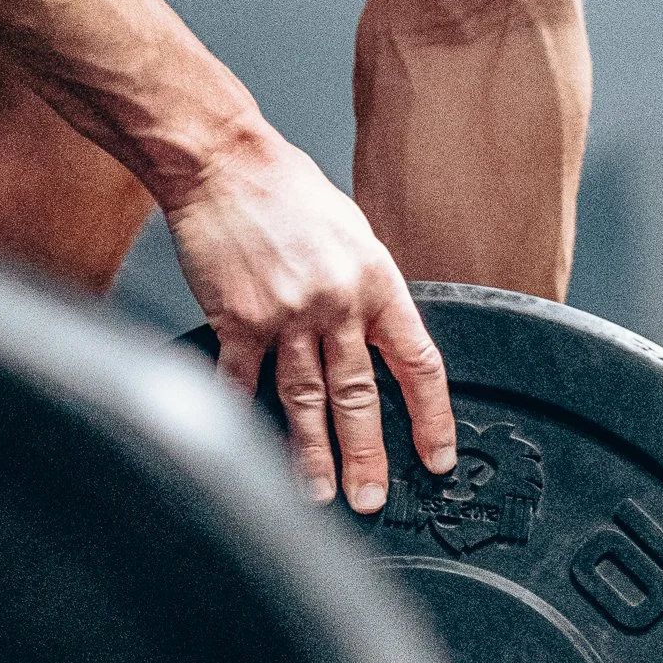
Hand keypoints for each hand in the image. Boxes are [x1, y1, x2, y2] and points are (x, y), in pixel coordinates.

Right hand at [161, 125, 455, 511]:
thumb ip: (367, 288)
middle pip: (359, 396)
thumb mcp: (352, 232)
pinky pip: (244, 382)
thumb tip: (377, 337)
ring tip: (317, 492)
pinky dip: (247, 416)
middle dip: (367, 456)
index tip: (436, 455)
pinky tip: (252, 448)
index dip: (432, 415)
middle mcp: (336, 303)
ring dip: (312, 454)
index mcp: (376, 281)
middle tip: (371, 498)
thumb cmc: (287, 190)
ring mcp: (286, 315)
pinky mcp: (238, 320)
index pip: (417, 362)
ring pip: (307, 401)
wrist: (226, 163)